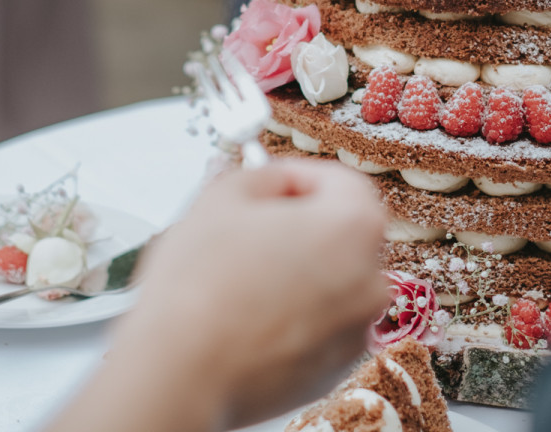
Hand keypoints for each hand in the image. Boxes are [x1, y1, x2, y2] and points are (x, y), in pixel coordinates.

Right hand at [55, 161, 386, 431]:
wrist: (182, 374)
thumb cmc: (199, 290)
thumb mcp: (223, 196)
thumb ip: (261, 175)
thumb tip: (272, 181)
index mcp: (353, 226)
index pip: (340, 180)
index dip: (299, 175)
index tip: (271, 181)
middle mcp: (369, 279)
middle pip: (341, 232)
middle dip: (300, 224)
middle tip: (251, 226)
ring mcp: (355, 330)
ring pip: (331, 281)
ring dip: (297, 270)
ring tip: (243, 276)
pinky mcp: (334, 369)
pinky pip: (320, 325)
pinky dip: (294, 314)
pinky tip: (248, 315)